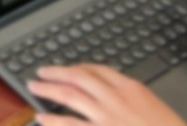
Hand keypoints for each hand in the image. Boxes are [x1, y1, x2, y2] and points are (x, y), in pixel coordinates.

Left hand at [28, 64, 184, 125]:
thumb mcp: (153, 109)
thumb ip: (131, 99)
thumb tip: (110, 94)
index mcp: (132, 88)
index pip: (98, 69)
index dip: (76, 67)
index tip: (66, 68)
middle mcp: (116, 99)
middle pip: (78, 77)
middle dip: (56, 72)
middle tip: (40, 72)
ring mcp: (107, 118)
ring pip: (70, 96)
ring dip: (47, 90)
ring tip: (33, 87)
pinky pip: (71, 125)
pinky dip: (53, 120)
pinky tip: (41, 118)